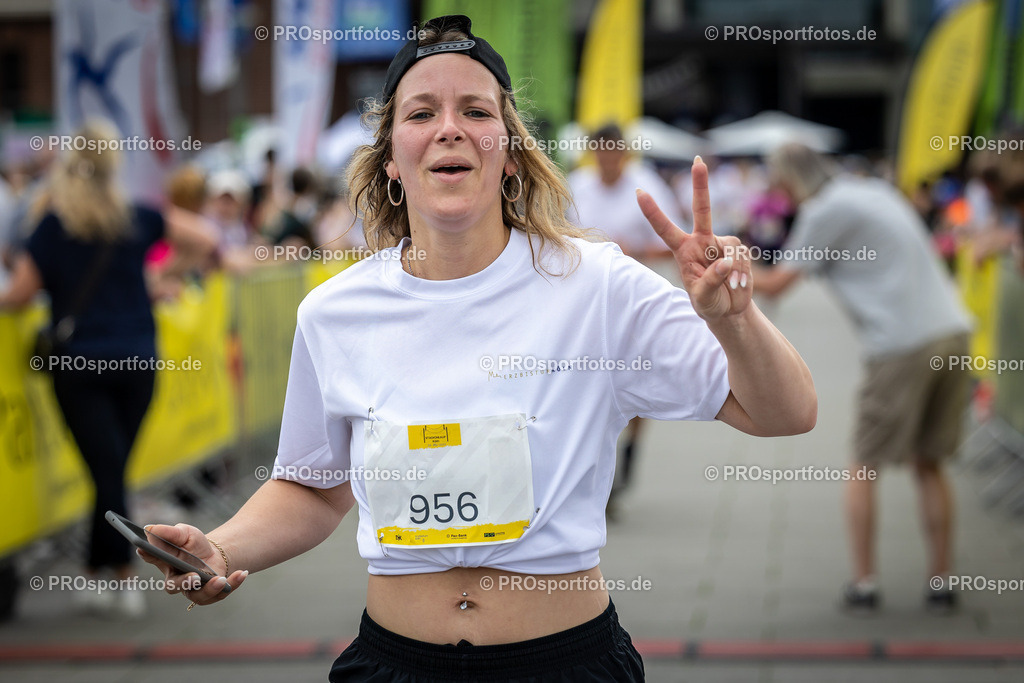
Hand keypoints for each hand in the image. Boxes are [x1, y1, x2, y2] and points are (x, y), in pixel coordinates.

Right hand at [137, 523, 247, 606]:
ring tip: (221, 579)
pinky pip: (220, 593)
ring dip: (211, 588)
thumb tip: (149, 529)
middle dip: (184, 581)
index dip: (146, 553)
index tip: (143, 547)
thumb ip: (169, 533)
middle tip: (195, 576)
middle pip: (174, 585)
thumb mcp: (185, 533)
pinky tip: (241, 573)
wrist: (216, 554)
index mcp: (164, 562)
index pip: (151, 557)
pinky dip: (232, 583)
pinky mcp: (210, 594)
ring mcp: (192, 589)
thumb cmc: (194, 544)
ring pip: (199, 595)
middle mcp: (176, 579)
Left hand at [636, 157, 751, 319]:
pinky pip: (743, 255)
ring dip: (734, 268)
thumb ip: (711, 281)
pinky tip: (739, 284)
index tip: (638, 191)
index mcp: (683, 251)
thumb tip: (724, 263)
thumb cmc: (708, 303)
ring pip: (731, 245)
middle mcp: (701, 242)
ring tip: (732, 286)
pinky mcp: (738, 250)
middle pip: (702, 209)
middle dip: (701, 184)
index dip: (652, 211)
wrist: (729, 310)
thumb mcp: (702, 298)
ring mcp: (720, 245)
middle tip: (698, 160)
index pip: (664, 228)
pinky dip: (742, 272)